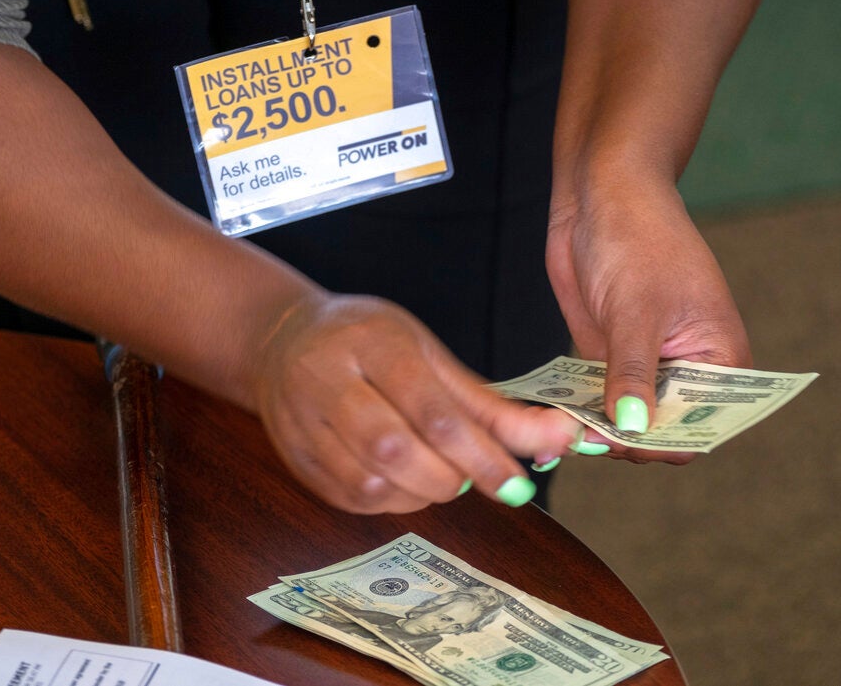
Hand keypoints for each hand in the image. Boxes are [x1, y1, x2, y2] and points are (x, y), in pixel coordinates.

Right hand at [252, 292, 583, 512]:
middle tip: (469, 477)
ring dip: (418, 493)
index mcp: (374, 343)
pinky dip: (389, 500)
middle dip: (447, 477)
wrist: (283, 340)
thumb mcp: (428, 355)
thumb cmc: (367, 343)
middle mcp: (328, 378)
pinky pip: (348, 498)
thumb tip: (557, 438)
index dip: (481, 455)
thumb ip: (489, 405)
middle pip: (394, 449)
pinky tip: (401, 481)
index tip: (517, 484)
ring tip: (434, 474)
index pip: (433, 410)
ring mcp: (302, 420)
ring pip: (369, 482)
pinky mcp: (294, 456)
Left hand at [546, 182, 751, 463]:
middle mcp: (686, 370)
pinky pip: (597, 399)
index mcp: (719, 360)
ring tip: (564, 431)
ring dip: (597, 429)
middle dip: (626, 441)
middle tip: (584, 438)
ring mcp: (645, 366)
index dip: (663, 443)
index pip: (699, 428)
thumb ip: (632, 373)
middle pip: (659, 433)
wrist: (601, 197)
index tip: (623, 442)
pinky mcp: (608, 358)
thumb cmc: (638, 237)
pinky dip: (579, 411)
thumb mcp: (635, 310)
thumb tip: (633, 428)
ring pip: (624, 421)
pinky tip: (555, 415)